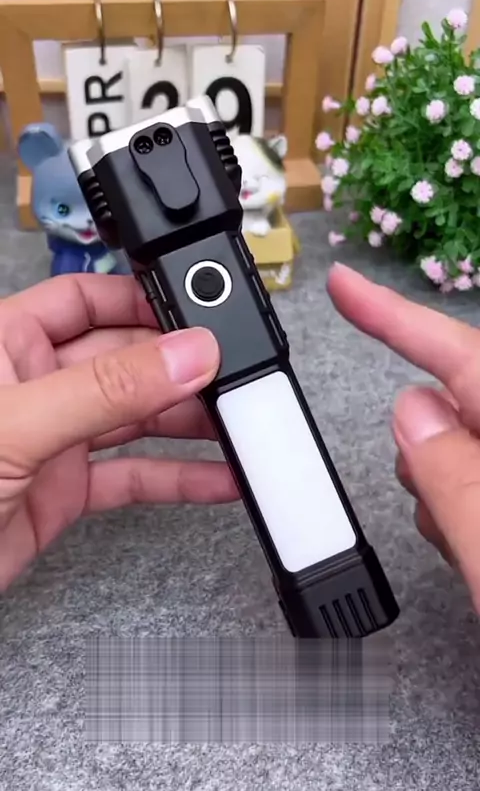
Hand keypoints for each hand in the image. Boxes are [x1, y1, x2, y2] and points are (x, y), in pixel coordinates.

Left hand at [0, 274, 238, 589]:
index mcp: (7, 343)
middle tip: (236, 380)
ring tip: (242, 428)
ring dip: (189, 425)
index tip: (202, 313)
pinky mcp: (64, 492)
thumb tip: (184, 353)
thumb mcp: (16, 425)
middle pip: (124, 361)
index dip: (143, 301)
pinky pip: (132, 476)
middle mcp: (34, 385)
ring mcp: (52, 439)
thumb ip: (104, 388)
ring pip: (135, 419)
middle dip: (181, 370)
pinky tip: (217, 479)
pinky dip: (177, 480)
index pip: (87, 298)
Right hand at [327, 263, 479, 612]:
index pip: (466, 357)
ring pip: (468, 455)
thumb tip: (413, 410)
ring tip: (474, 556)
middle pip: (464, 409)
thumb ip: (454, 481)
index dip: (396, 318)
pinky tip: (479, 553)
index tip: (346, 288)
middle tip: (444, 517)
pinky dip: (467, 515)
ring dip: (451, 497)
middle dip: (430, 450)